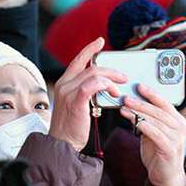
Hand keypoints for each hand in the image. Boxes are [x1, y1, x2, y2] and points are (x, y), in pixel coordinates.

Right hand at [48, 37, 126, 151]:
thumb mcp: (76, 105)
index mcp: (64, 84)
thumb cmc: (71, 128)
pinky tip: (113, 92)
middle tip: (123, 77)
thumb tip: (102, 87)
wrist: (62, 143)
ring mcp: (68, 92)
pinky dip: (106, 85)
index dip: (90, 49)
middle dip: (111, 70)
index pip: (78, 60)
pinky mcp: (76, 101)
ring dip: (111, 78)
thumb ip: (85, 93)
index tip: (100, 41)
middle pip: (90, 66)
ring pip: (94, 74)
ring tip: (119, 88)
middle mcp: (64, 84)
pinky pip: (93, 85)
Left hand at [120, 85, 185, 185]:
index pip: (165, 104)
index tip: (139, 86)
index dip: (152, 94)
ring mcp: (177, 139)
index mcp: (179, 122)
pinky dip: (142, 124)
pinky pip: (154, 133)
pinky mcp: (170, 149)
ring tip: (124, 107)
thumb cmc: (159, 155)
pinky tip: (131, 119)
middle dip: (141, 102)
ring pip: (155, 120)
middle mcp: (181, 128)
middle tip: (126, 97)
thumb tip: (133, 106)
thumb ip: (149, 122)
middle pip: (159, 111)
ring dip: (138, 112)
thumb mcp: (154, 134)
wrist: (166, 178)